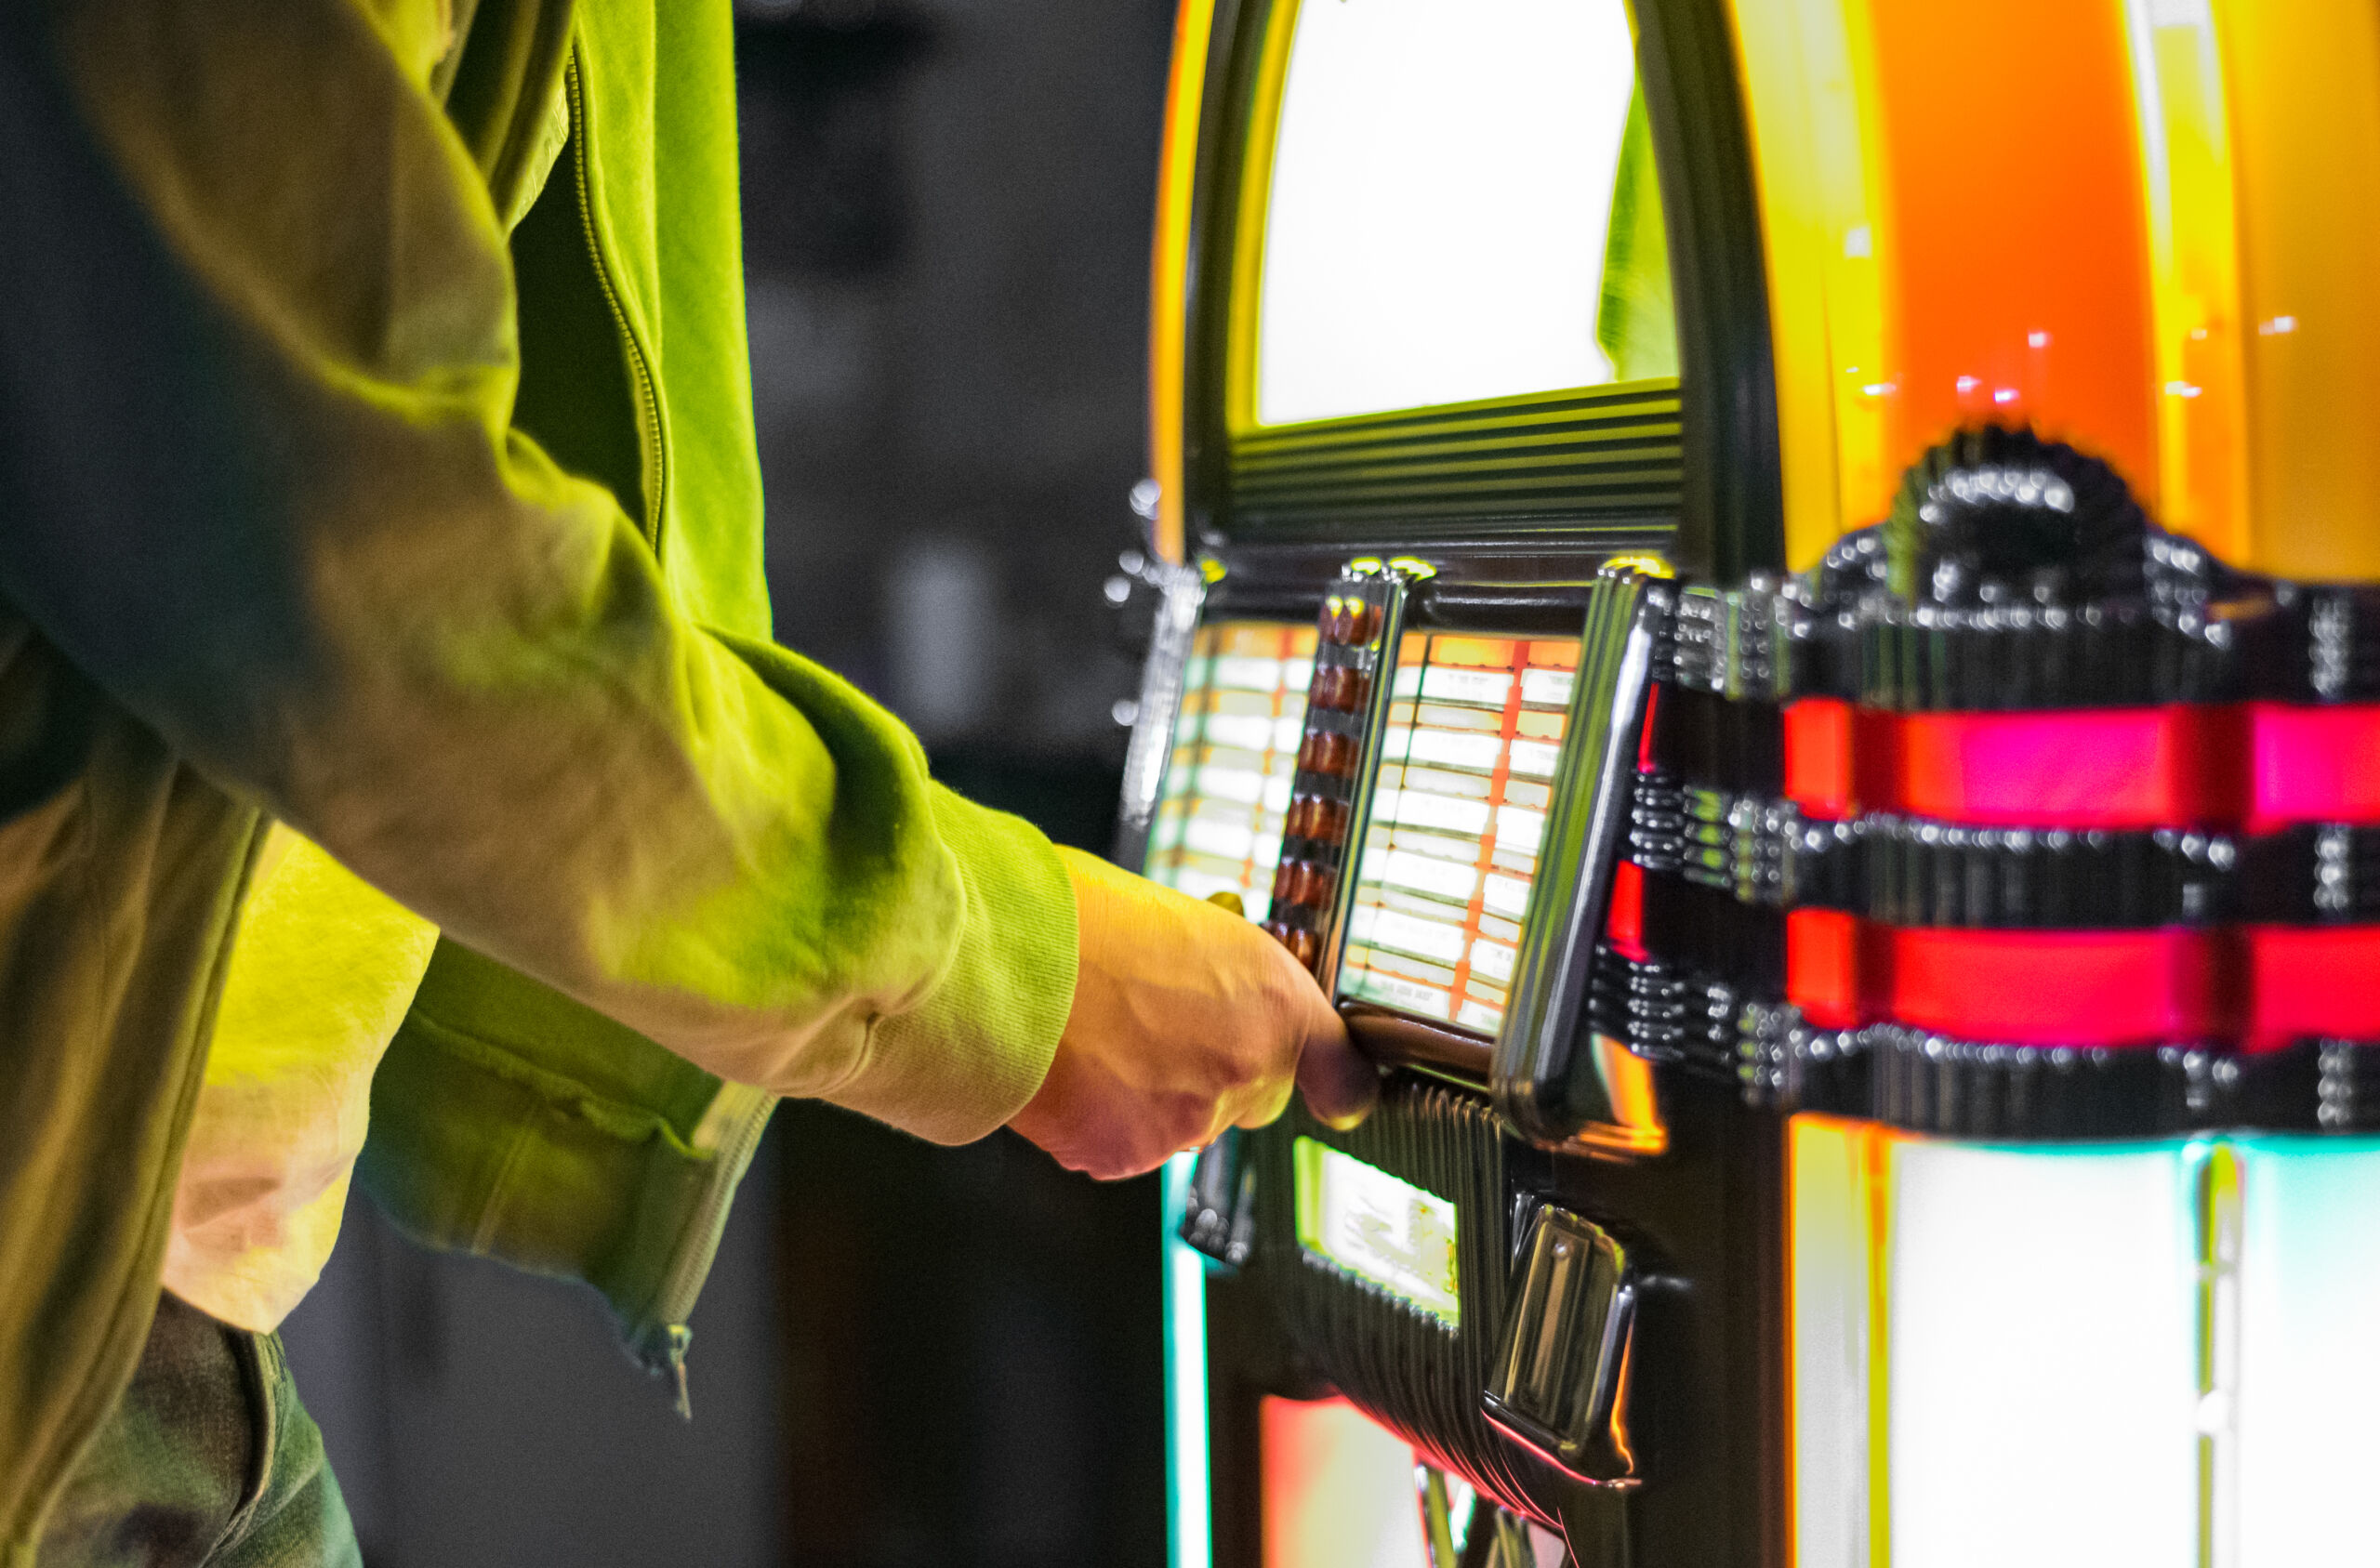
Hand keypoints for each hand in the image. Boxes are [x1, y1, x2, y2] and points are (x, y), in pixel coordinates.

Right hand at [1009, 847, 1376, 1178]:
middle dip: (1216, 1076)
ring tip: (1095, 1038)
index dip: (1337, 1084)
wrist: (1004, 956)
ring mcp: (1188, 1121)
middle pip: (1253, 1099)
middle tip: (1156, 1031)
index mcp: (1275, 1000)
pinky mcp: (1126, 1155)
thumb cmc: (1083, 917)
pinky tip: (1070, 1072)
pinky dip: (1098, 1122)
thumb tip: (1217, 987)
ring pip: (1183, 1127)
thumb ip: (1224, 974)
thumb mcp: (1187, 922)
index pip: (1342, 1070)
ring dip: (1150, 1097)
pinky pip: (1123, 1148)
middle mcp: (1246, 1067)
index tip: (1341, 1094)